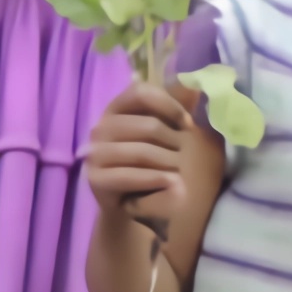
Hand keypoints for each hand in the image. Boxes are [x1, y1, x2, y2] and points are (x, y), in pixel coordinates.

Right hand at [84, 81, 201, 233]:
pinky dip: (154, 179)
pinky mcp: (95, 179)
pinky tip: (172, 184)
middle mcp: (101, 128)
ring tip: (183, 173)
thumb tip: (196, 90)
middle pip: (146, 125)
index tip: (188, 124)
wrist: (130, 202)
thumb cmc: (149, 163)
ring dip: (167, 162)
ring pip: (139, 151)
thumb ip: (174, 112)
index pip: (140, 92)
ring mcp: (95, 154)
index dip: (167, 104)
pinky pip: (128, 176)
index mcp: (116, 109)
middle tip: (188, 156)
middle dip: (173, 140)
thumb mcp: (163, 135)